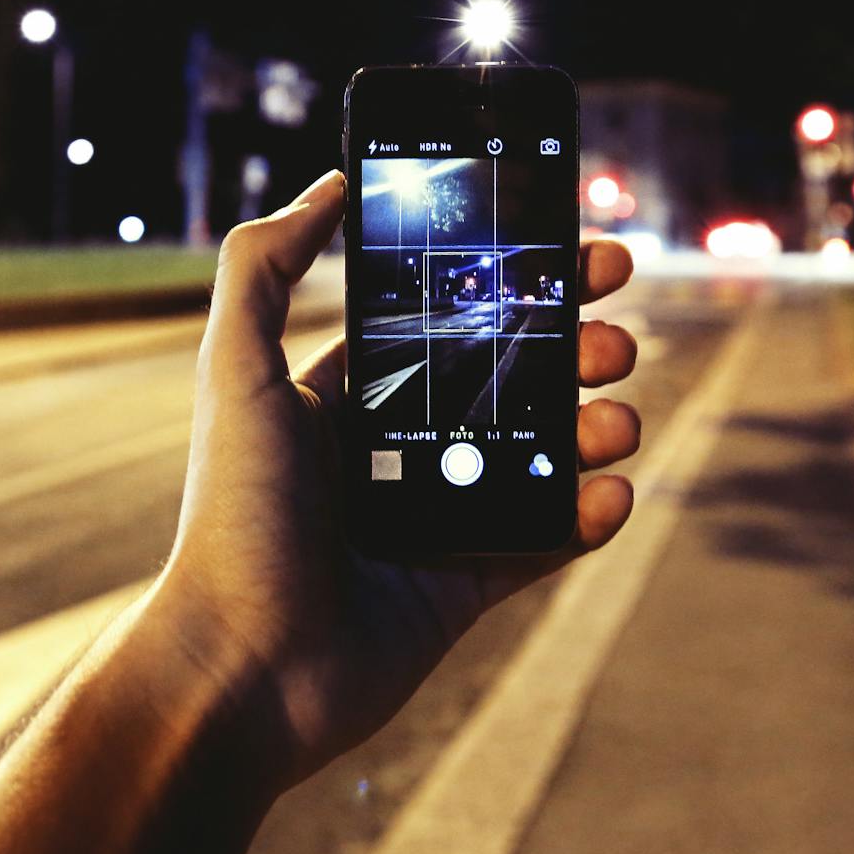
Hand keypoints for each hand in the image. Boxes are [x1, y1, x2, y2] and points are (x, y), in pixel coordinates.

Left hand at [159, 169, 639, 787]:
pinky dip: (589, 515)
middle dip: (571, 350)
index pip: (444, 320)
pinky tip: (614, 490)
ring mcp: (436, 519)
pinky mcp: (464, 587)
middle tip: (617, 336)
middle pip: (508, 381)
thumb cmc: (236, 518)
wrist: (244, 669)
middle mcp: (395, 450)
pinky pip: (546, 540)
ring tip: (617, 417)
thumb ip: (264, 270)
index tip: (570, 250)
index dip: (509, 284)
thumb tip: (327, 184)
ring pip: (540, 456)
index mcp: (347, 396)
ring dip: (593, 427)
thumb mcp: (237, 374)